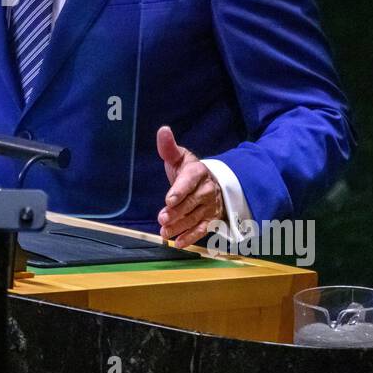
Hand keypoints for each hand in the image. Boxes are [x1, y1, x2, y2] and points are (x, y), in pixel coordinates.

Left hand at [155, 125, 224, 247]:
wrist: (211, 183)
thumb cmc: (189, 171)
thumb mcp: (179, 157)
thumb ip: (168, 147)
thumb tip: (163, 130)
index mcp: (198, 171)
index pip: (189, 181)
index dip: (179, 191)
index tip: (168, 200)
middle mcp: (206, 189)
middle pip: (191, 203)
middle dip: (176, 212)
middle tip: (162, 219)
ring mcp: (210, 206)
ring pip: (195, 217)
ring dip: (180, 226)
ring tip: (165, 233)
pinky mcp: (211, 219)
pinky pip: (203, 229)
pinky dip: (191, 237)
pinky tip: (178, 243)